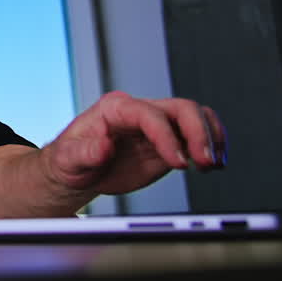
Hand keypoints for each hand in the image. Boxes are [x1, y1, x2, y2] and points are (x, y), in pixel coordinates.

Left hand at [38, 91, 226, 197]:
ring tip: (214, 164)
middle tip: (205, 162)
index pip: (149, 114)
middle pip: (180, 108)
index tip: (178, 163)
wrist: (77, 172)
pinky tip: (214, 164)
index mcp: (115, 108)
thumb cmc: (69, 160)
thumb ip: (85, 152)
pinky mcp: (167, 143)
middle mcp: (139, 113)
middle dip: (198, 132)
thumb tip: (104, 146)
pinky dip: (211, 146)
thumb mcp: (67, 158)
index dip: (167, 136)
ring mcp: (156, 127)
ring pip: (194, 117)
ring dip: (211, 137)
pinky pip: (196, 135)